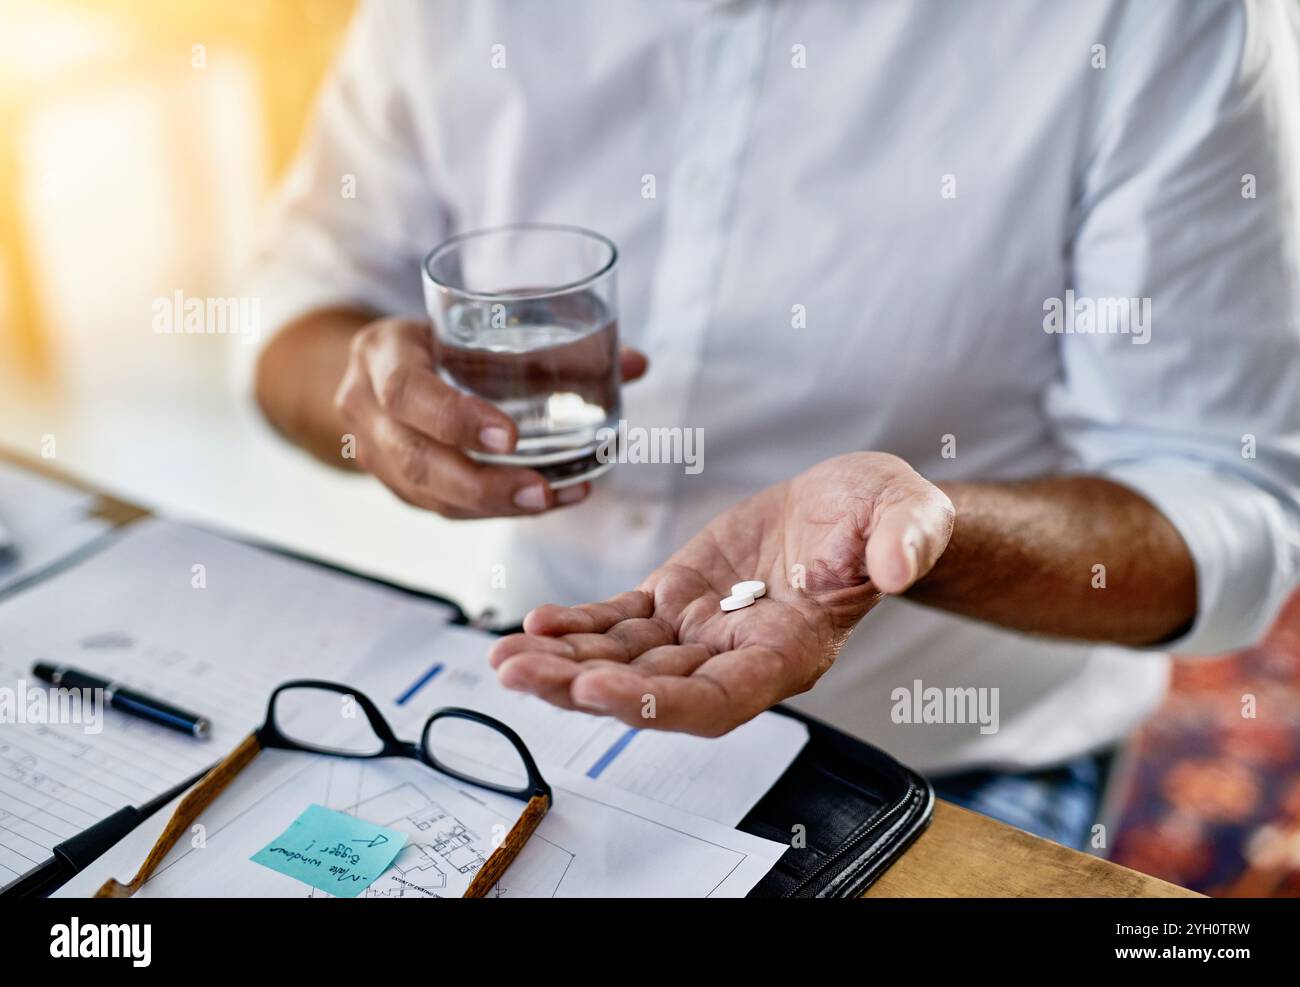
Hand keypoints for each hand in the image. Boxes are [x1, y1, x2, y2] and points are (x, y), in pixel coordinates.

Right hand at [333, 318, 646, 517]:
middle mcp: (364, 406)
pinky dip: (494, 509)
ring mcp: (375, 453)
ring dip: (493, 506)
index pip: (405, 391)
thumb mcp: (477, 319)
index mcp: (380, 351)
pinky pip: (442, 507)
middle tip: (540, 491)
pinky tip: (547, 502)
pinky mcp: (397, 484)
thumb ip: (549, 336)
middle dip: (480, 484)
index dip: (454, 418)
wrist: (377, 366)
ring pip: (427, 494)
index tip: (510, 437)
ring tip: (552, 501)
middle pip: (414, 459)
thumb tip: (636, 363)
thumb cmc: (442, 335)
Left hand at [489, 452, 954, 734]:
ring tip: (503, 657)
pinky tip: (534, 623)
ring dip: (562, 661)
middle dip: (582, 685)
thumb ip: (905, 539)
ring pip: (623, 658)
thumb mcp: (906, 513)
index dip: (659, 702)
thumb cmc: (881, 517)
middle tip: (517, 673)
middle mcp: (735, 654)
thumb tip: (897, 564)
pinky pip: (619, 619)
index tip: (601, 689)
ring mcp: (700, 630)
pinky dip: (578, 624)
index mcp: (788, 651)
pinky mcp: (676, 598)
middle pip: (651, 688)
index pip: (718, 699)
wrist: (849, 507)